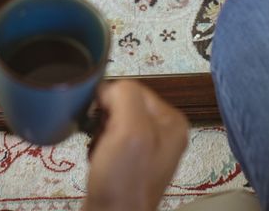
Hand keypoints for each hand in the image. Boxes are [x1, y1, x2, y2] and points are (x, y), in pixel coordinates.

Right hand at [84, 81, 187, 210]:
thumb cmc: (124, 180)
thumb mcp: (131, 130)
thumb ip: (125, 96)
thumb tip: (107, 88)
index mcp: (172, 120)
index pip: (134, 88)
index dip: (111, 99)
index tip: (100, 119)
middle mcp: (164, 133)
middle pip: (123, 104)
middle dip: (104, 118)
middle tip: (101, 138)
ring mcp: (147, 150)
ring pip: (113, 121)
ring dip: (99, 132)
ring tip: (98, 150)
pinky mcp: (130, 164)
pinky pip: (109, 140)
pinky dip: (97, 146)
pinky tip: (96, 158)